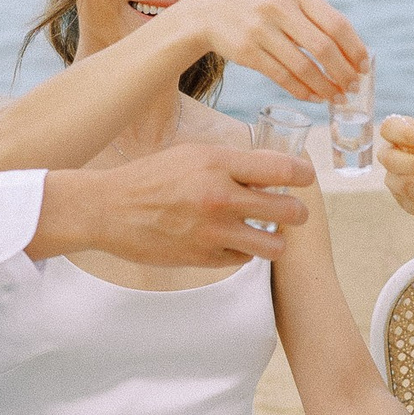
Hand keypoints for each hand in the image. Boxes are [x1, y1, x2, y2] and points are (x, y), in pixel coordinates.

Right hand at [32, 142, 313, 267]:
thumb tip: (274, 165)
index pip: (284, 168)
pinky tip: (231, 242)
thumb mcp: (193, 154)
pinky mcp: (203, 258)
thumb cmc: (152, 177)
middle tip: (291, 211)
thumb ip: (234, 161)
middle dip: (298, 212)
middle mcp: (220, 197)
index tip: (305, 178)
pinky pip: (243, 259)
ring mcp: (212, 232)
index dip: (304, 174)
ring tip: (266, 232)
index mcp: (219, 163)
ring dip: (275, 240)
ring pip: (274, 245)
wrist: (108, 210)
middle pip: (290, 211)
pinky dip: (242, 252)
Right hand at [171, 0, 367, 102]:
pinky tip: (313, 97)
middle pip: (323, 48)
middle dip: (343, 72)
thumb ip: (318, 18)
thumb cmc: (263, 6)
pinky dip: (302, 91)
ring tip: (335, 98)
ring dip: (324, 87)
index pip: (337, 23)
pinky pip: (282, 77)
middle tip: (352, 87)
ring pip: (303, 66)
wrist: (212, 9)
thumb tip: (354, 53)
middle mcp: (280, 7)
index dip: (354, 49)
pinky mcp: (247, 51)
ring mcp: (261, 30)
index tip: (364, 67)